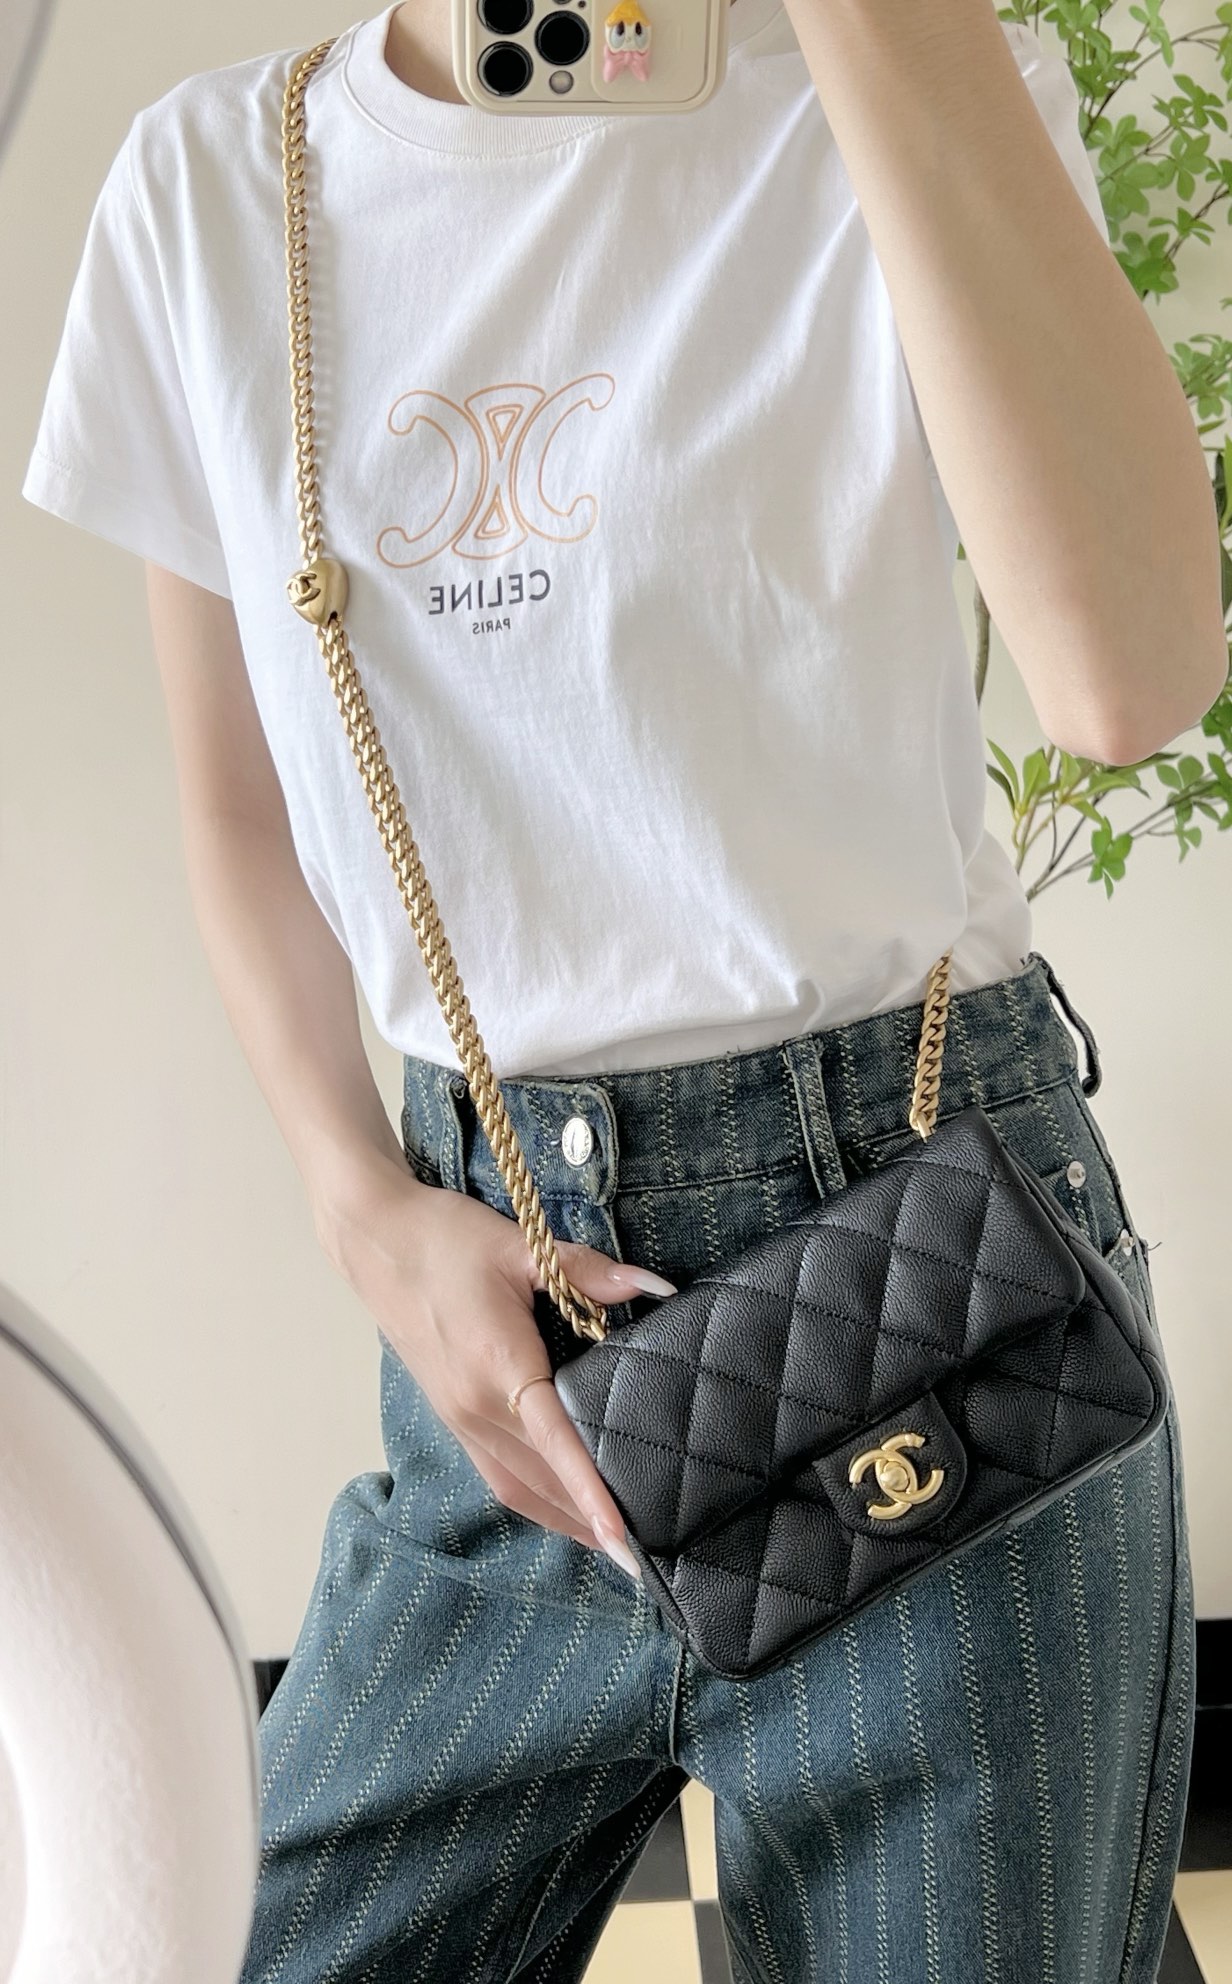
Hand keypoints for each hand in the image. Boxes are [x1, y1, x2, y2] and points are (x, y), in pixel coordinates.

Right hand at [319, 1157, 674, 1572]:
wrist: (374, 1238)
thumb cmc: (446, 1238)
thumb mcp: (520, 1246)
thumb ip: (587, 1273)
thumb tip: (652, 1288)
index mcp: (497, 1367)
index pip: (555, 1444)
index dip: (589, 1492)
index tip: (621, 1536)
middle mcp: (475, 1406)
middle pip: (542, 1480)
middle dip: (590, 1519)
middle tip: (647, 1550)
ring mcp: (459, 1416)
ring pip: (518, 1487)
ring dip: (563, 1518)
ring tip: (612, 1543)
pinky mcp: (451, 1414)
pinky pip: (496, 1473)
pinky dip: (535, 1498)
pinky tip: (564, 1503)